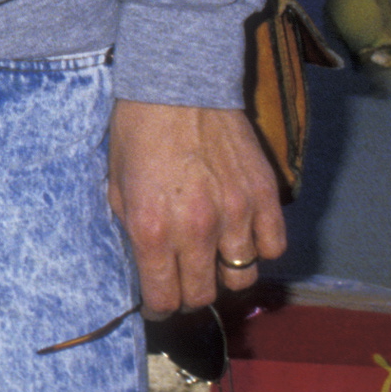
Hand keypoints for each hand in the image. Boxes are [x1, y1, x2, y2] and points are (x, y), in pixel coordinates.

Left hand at [107, 99, 286, 315]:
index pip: (164, 298)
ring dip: (225, 273)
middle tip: (184, 280)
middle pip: (203, 295)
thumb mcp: (117, 185)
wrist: (178, 85)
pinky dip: (259, 248)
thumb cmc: (139, 132)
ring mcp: (235, 214)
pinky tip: (243, 235)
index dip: (160, 306)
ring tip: (214, 257)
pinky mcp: (263, 195)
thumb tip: (145, 264)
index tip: (159, 301)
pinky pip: (273, 247)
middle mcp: (195, 229)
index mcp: (151, 229)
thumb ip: (133, 230)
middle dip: (190, 294)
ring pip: (241, 278)